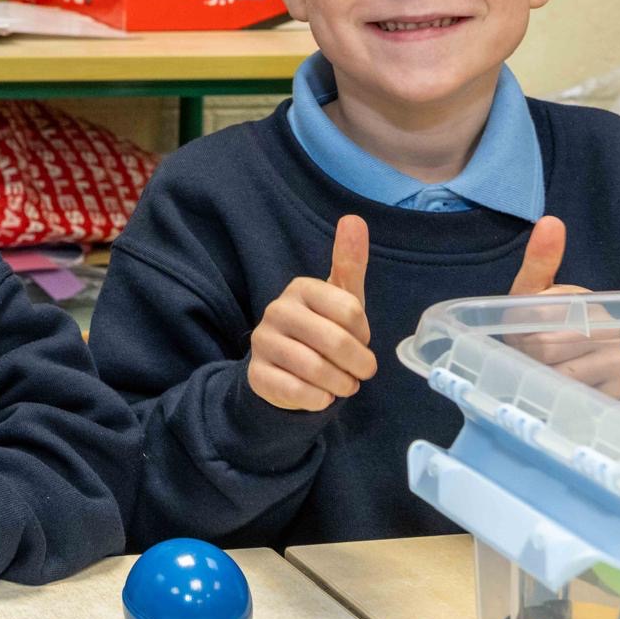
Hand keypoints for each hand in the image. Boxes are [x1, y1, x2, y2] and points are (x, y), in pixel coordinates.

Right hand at [248, 215, 377, 411]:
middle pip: (335, 342)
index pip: (351, 311)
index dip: (363, 334)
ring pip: (316, 369)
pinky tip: (321, 396)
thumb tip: (354, 219)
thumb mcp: (340, 299)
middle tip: (361, 372)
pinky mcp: (256, 374)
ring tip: (344, 385)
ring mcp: (263, 342)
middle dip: (358, 364)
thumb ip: (350, 262)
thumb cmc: (321, 329)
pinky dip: (319, 399)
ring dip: (341, 384)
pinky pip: (297, 391)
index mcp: (301, 288)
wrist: (284, 370)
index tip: (360, 339)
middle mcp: (277, 310)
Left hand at [505, 216, 619, 396]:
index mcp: (590, 303)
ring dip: (540, 376)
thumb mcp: (530, 294)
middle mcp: (611, 331)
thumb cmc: (539, 326)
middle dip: (527, 353)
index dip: (518, 328)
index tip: (522, 331)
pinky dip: (557, 396)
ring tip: (544, 368)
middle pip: (544, 347)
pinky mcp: (614, 395)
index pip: (536, 317)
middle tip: (529, 353)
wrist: (555, 366)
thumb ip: (539, 261)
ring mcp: (617, 365)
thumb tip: (551, 220)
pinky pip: (572, 397)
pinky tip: (557, 389)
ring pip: (557, 375)